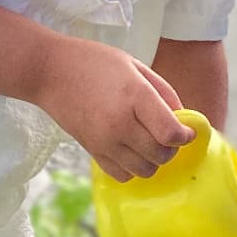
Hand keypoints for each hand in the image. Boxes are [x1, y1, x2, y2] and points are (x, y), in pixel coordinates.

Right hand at [33, 40, 192, 182]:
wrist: (50, 72)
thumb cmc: (94, 62)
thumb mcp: (134, 65)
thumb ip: (163, 91)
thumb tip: (182, 119)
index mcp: (134, 96)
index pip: (170, 132)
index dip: (185, 136)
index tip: (187, 131)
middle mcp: (120, 124)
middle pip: (161, 155)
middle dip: (172, 148)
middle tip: (167, 134)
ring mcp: (104, 141)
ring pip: (144, 170)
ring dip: (153, 160)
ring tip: (148, 142)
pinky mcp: (92, 151)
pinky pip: (122, 175)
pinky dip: (132, 168)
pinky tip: (130, 150)